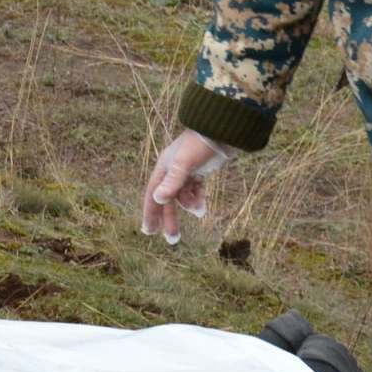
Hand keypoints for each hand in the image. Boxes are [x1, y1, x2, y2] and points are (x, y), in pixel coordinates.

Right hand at [140, 130, 236, 244]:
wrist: (222, 132)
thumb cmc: (200, 145)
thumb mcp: (185, 163)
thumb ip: (173, 182)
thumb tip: (158, 199)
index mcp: (163, 168)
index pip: (152, 194)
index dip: (149, 213)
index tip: (148, 231)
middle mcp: (172, 171)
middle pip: (168, 200)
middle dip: (169, 219)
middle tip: (172, 240)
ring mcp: (186, 172)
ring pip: (183, 197)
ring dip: (190, 206)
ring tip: (200, 211)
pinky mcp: (199, 172)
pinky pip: (195, 192)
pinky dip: (198, 200)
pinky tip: (203, 207)